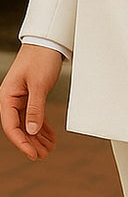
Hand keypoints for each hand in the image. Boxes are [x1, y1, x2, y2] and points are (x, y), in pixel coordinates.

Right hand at [0, 44, 61, 160]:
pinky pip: (35, 115)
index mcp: (7, 96)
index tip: (33, 154)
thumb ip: (35, 108)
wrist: (48, 41)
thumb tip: (32, 131)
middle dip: (31, 142)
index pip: (11, 126)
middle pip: (20, 127)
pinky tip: (51, 136)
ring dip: (38, 137)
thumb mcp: (38, 84)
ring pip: (28, 123)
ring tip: (50, 148)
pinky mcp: (32, 95)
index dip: (22, 142)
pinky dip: (43, 126)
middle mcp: (12, 99)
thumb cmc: (40, 58)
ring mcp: (22, 97)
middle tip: (44, 155)